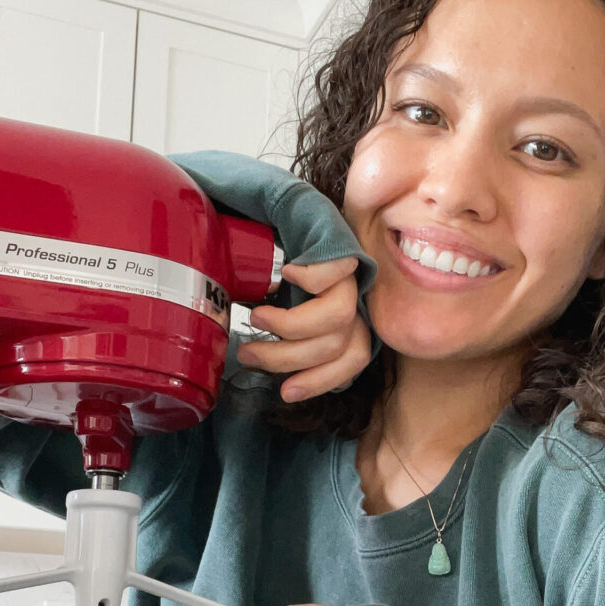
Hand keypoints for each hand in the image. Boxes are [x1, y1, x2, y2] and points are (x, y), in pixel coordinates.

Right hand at [237, 257, 370, 402]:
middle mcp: (357, 301)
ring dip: (290, 326)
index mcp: (349, 321)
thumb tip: (260, 366)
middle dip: (286, 358)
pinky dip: (309, 278)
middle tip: (248, 353)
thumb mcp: (284, 307)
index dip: (321, 381)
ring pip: (338, 317)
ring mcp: (353, 273)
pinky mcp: (343, 245)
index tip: (285, 392)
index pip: (352, 360)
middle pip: (336, 345)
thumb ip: (287, 338)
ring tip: (257, 318)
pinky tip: (286, 275)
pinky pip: (335, 271)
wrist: (288, 213)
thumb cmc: (282, 265)